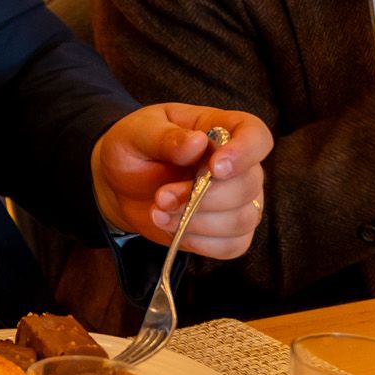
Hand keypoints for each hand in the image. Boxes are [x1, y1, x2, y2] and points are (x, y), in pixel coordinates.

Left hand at [90, 103, 272, 258]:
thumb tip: (197, 142)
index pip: (256, 136)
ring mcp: (236, 200)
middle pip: (248, 185)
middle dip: (203, 197)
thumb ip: (165, 137)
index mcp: (220, 129)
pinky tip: (173, 229)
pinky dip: (201, 242)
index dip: (245, 152)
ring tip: (158, 212)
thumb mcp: (137, 134)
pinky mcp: (226, 231)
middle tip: (161, 197)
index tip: (216, 167)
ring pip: (243, 219)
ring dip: (197, 221)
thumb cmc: (133, 149)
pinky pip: (233, 245)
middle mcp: (237, 165)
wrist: (118, 183)